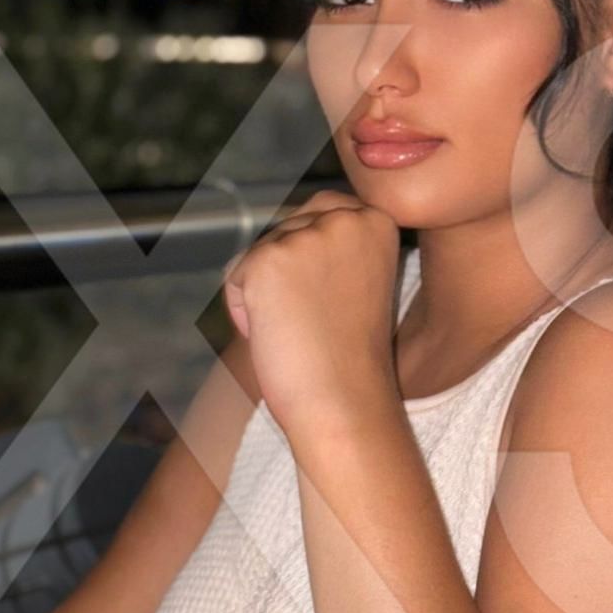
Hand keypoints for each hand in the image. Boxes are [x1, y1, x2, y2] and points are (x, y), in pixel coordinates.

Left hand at [223, 189, 401, 436]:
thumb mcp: (358, 278)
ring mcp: (305, 236)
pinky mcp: (268, 260)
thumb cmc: (351, 354)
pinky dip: (243, 311)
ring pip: (258, 252)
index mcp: (377, 219)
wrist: (345, 401)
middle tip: (315, 320)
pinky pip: (235, 277)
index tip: (332, 302)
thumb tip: (290, 231)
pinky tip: (276, 335)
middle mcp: (344, 217)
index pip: (321, 211)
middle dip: (286, 273)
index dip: (313, 261)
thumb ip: (334, 243)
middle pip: (286, 228)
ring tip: (300, 331)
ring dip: (265, 294)